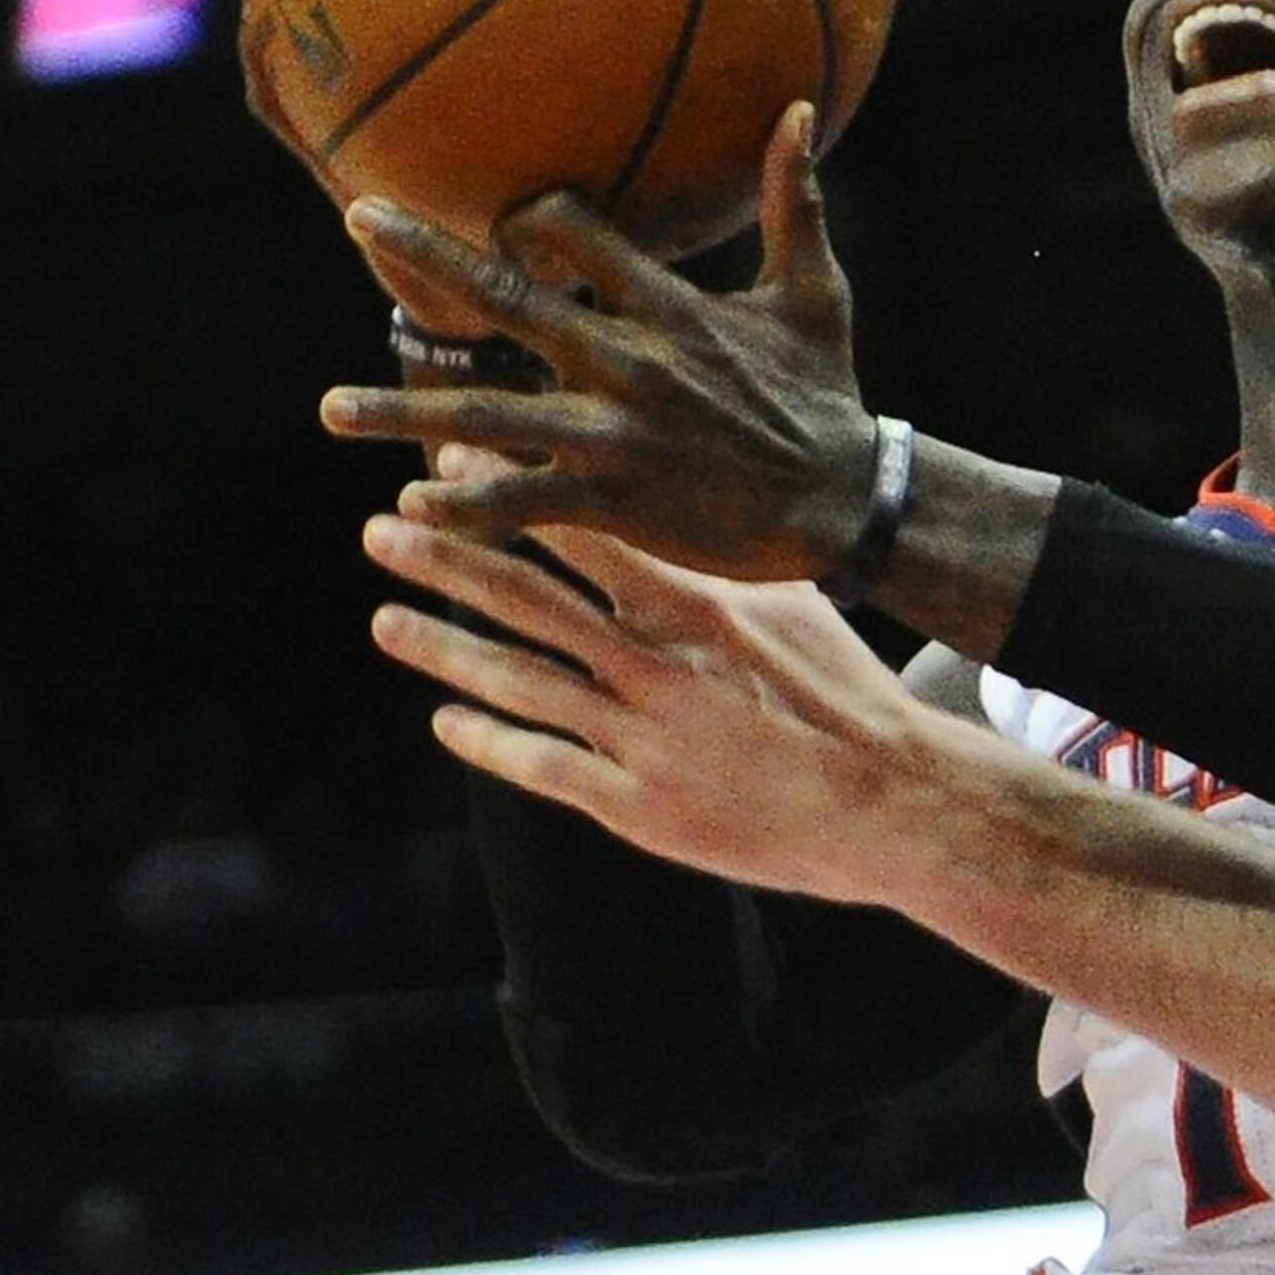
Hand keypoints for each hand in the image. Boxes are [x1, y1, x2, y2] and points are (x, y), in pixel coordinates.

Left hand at [322, 103, 882, 581]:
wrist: (846, 503)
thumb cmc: (829, 396)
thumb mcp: (818, 293)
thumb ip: (796, 200)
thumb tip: (803, 106)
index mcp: (670, 307)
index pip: (577, 232)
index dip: (533, 219)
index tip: (507, 224)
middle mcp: (629, 362)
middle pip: (506, 298)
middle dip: (425, 255)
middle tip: (356, 213)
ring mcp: (613, 434)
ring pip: (487, 413)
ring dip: (402, 410)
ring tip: (330, 408)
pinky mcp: (614, 499)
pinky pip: (522, 501)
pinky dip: (467, 502)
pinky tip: (412, 502)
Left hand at [358, 512, 996, 906]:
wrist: (890, 802)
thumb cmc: (848, 697)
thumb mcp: (794, 608)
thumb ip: (721, 567)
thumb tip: (672, 514)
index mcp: (698, 608)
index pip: (585, 533)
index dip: (511, 497)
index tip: (455, 466)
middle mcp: (659, 666)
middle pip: (531, 601)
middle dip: (449, 561)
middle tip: (384, 529)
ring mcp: (643, 739)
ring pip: (521, 681)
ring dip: (444, 646)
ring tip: (386, 619)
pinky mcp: (640, 808)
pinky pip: (544, 766)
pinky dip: (489, 740)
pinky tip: (446, 721)